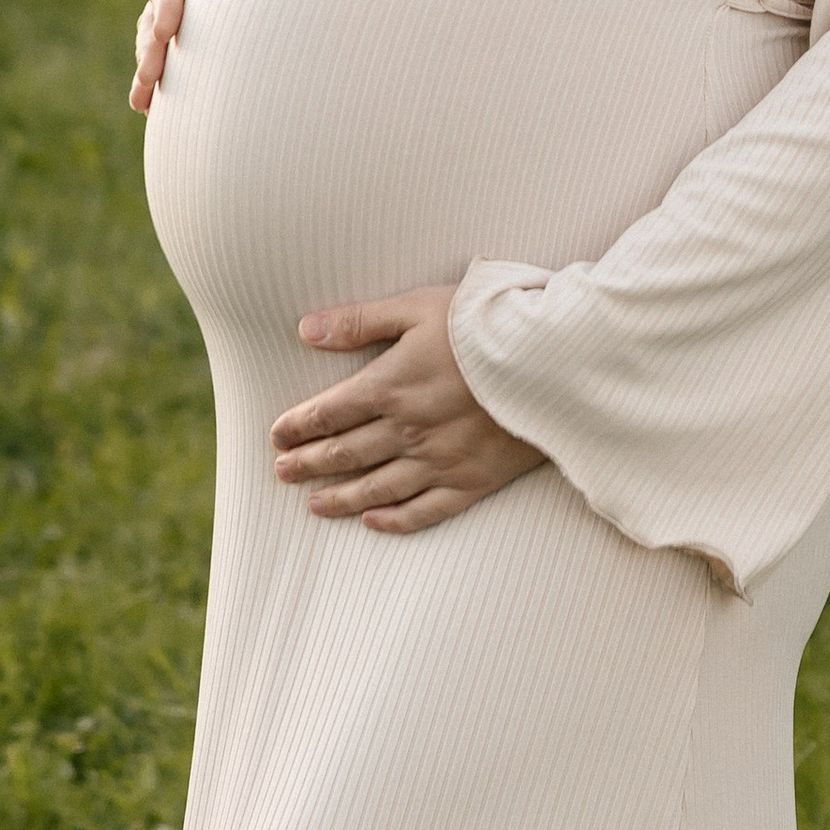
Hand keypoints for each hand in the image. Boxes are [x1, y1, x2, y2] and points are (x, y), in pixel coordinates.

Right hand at [129, 0, 268, 111]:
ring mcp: (178, 8)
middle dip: (151, 48)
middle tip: (149, 77)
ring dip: (151, 71)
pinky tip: (160, 115)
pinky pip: (175, 57)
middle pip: (155, 15)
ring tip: (143, 102)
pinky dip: (167, 83)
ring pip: (157, 41)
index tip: (167, 28)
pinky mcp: (191, 31)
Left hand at [270, 281, 545, 533]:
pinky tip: (374, 522)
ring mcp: (440, 461)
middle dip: (308, 464)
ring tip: (312, 504)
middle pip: (344, 454)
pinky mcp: (472, 481)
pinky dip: (395, 520)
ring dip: (339, 498)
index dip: (298, 426)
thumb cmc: (486, 323)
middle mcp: (408, 431)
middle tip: (280, 472)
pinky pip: (425, 510)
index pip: (328, 413)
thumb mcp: (417, 307)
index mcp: (390, 386)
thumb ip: (360, 321)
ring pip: (376, 488)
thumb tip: (306, 330)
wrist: (552, 360)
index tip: (276, 436)